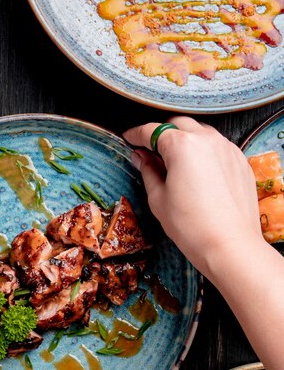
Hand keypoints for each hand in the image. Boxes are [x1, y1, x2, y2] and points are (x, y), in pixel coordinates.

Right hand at [123, 116, 262, 276]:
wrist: (229, 245)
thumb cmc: (191, 226)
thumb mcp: (159, 199)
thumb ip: (148, 171)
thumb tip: (141, 158)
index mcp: (182, 146)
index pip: (152, 131)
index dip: (136, 134)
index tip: (129, 138)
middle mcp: (207, 140)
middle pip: (178, 124)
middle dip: (161, 133)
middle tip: (149, 150)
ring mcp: (227, 148)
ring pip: (200, 132)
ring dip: (184, 140)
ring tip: (174, 161)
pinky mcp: (240, 161)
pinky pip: (217, 146)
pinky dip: (203, 151)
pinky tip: (197, 171)